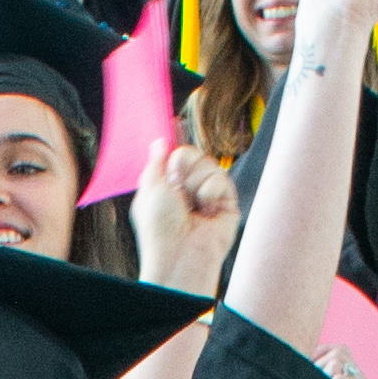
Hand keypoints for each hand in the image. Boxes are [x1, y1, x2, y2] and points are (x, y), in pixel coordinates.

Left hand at [131, 134, 239, 290]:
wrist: (180, 256)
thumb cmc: (160, 230)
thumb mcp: (150, 188)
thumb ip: (156, 161)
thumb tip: (160, 141)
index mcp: (166, 188)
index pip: (174, 156)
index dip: (176, 140)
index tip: (175, 122)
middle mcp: (187, 191)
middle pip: (193, 154)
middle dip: (183, 164)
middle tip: (176, 184)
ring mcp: (208, 197)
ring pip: (208, 164)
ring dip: (196, 181)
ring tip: (191, 205)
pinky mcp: (227, 204)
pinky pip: (221, 179)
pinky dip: (211, 192)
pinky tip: (206, 211)